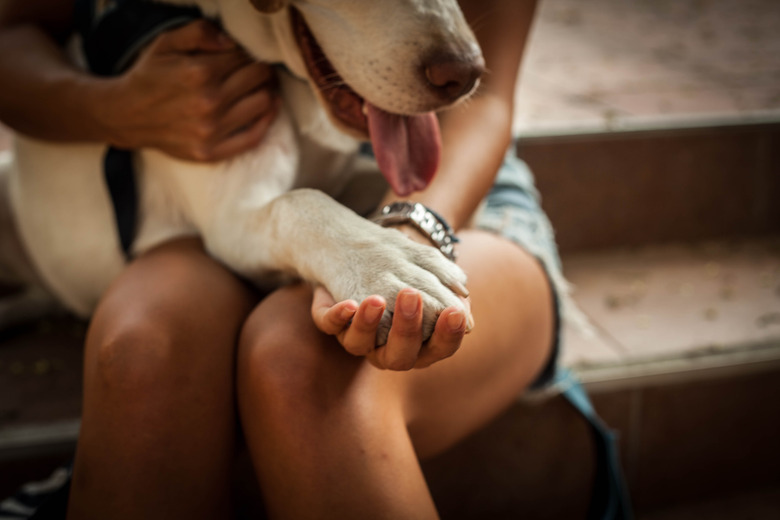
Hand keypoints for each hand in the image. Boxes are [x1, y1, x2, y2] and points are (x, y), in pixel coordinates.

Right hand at [101, 20, 277, 160]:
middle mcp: (209, 102)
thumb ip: (200, 32)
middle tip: (259, 69)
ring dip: (268, 91)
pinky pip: (253, 137)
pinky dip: (266, 121)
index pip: (244, 57)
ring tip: (263, 86)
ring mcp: (212, 130)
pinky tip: (267, 109)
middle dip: (262, 70)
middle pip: (258, 79)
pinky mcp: (211, 151)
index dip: (249, 53)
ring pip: (263, 104)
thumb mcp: (166, 43)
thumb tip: (232, 42)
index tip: (247, 55)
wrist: (126, 115)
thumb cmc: (149, 76)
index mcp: (199, 72)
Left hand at [311, 285, 472, 370]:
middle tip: (412, 296)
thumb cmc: (409, 275)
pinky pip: (329, 326)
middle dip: (407, 328)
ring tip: (377, 300)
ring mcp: (358, 338)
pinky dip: (338, 317)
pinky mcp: (331, 321)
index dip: (448, 334)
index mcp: (421, 344)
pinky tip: (349, 303)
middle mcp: (388, 348)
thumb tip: (465, 310)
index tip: (455, 311)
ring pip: (359, 344)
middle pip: (400, 355)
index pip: (439, 348)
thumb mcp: (433, 277)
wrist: (366, 253)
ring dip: (369, 324)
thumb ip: (449, 292)